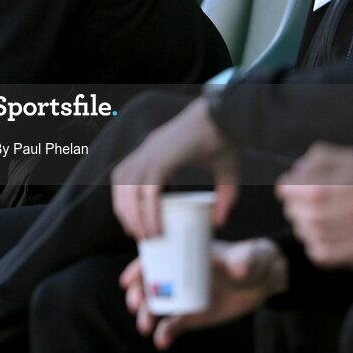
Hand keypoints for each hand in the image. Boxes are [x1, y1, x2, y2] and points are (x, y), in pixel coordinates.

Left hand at [111, 96, 237, 238]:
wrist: (231, 115)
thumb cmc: (228, 138)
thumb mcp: (226, 173)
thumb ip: (223, 198)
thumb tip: (218, 223)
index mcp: (156, 149)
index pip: (126, 176)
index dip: (125, 200)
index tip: (134, 222)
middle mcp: (148, 150)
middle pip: (121, 185)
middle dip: (125, 212)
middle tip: (139, 235)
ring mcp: (153, 153)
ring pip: (129, 190)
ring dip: (134, 216)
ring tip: (146, 236)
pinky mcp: (162, 158)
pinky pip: (148, 191)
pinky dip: (148, 212)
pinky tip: (155, 228)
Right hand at [120, 238, 287, 349]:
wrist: (261, 281)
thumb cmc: (251, 260)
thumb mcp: (248, 257)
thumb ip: (243, 260)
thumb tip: (238, 267)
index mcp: (186, 254)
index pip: (156, 258)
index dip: (139, 268)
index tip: (128, 281)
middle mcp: (179, 274)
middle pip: (150, 283)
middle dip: (139, 294)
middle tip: (136, 306)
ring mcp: (184, 295)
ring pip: (157, 305)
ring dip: (147, 315)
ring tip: (146, 328)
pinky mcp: (192, 314)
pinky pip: (173, 324)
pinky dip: (165, 332)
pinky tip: (162, 341)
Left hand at [275, 138, 352, 268]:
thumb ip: (320, 157)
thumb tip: (302, 167)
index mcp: (316, 190)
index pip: (284, 187)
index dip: (297, 183)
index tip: (309, 184)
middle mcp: (314, 216)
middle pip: (292, 207)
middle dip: (305, 202)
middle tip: (330, 199)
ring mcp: (321, 238)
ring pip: (301, 228)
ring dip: (313, 222)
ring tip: (338, 216)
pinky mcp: (331, 257)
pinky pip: (313, 249)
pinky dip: (323, 242)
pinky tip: (341, 233)